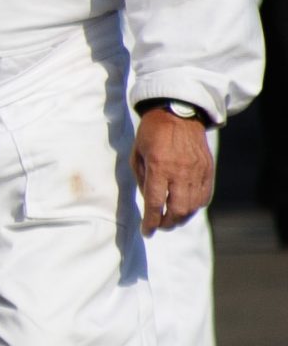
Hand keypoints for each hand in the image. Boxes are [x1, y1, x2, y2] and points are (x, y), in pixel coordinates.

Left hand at [133, 108, 213, 231]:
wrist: (178, 113)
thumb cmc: (151, 134)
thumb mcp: (137, 155)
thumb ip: (142, 180)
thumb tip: (149, 204)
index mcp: (159, 167)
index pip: (156, 203)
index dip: (151, 222)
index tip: (147, 232)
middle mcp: (180, 171)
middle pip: (178, 210)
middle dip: (168, 223)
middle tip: (160, 226)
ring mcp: (197, 170)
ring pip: (193, 206)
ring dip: (182, 218)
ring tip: (172, 220)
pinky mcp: (208, 169)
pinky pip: (205, 195)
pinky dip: (196, 206)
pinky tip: (186, 208)